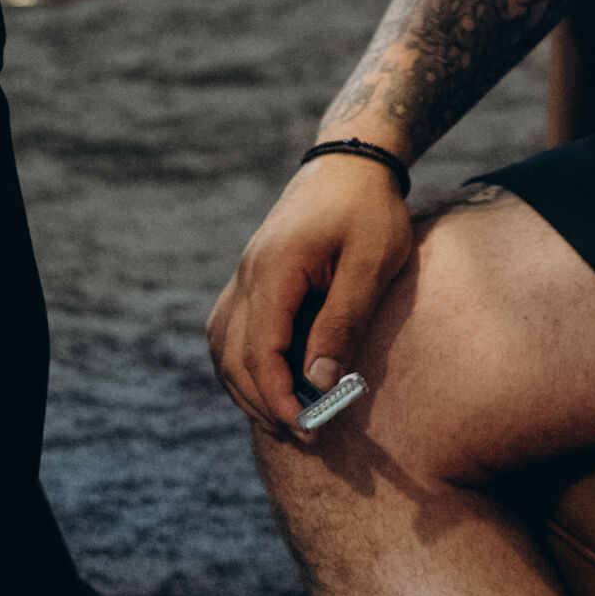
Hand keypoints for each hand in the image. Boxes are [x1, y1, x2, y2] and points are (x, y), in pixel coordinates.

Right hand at [207, 153, 412, 440]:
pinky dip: (244, 363)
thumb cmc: (370, 211)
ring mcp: (245, 272)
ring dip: (248, 388)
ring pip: (224, 347)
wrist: (352, 161)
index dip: (279, 398)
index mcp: (276, 269)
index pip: (261, 351)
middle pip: (233, 357)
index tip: (309, 430)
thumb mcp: (370, 264)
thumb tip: (319, 382)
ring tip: (288, 418)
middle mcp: (249, 272)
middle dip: (263, 403)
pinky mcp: (253, 275)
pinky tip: (273, 381)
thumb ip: (343, 321)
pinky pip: (230, 330)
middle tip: (305, 434)